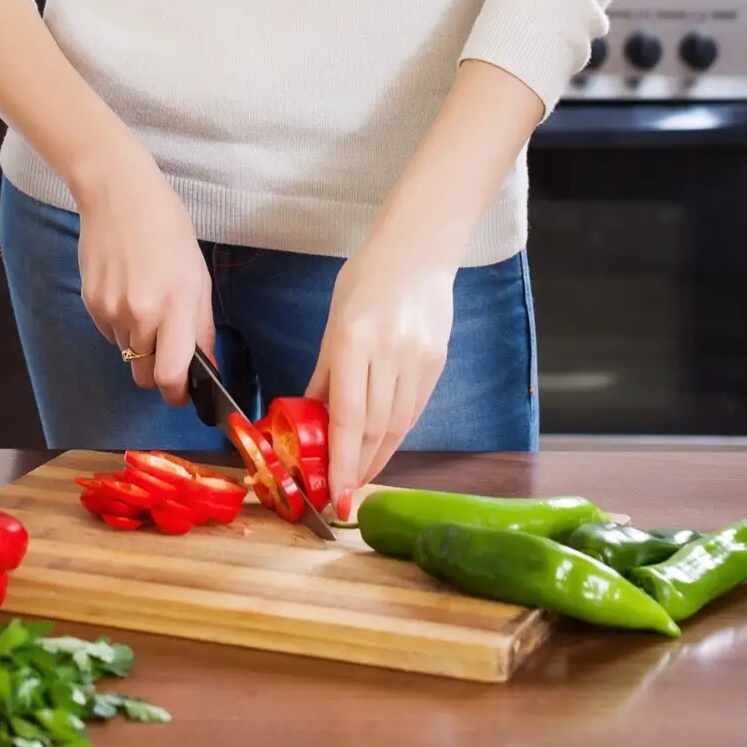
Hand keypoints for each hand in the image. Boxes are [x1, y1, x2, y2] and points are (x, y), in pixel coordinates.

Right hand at [75, 142, 214, 403]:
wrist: (118, 193)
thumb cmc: (166, 228)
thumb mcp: (197, 275)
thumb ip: (201, 326)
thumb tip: (206, 366)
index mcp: (175, 304)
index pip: (170, 375)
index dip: (177, 393)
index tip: (183, 392)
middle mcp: (140, 312)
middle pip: (143, 375)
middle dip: (157, 372)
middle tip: (166, 349)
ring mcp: (111, 308)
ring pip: (126, 355)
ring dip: (139, 344)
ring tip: (146, 304)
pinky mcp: (90, 302)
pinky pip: (109, 333)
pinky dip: (121, 325)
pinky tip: (127, 291)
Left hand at [306, 238, 454, 511]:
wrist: (417, 251)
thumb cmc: (367, 280)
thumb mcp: (334, 323)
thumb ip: (325, 373)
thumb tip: (308, 416)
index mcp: (355, 341)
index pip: (348, 417)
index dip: (342, 462)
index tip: (335, 495)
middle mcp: (389, 352)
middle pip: (376, 428)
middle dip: (358, 466)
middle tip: (343, 493)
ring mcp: (418, 359)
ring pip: (398, 425)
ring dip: (378, 455)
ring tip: (360, 475)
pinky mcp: (437, 362)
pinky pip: (414, 409)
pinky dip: (397, 432)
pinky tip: (383, 445)